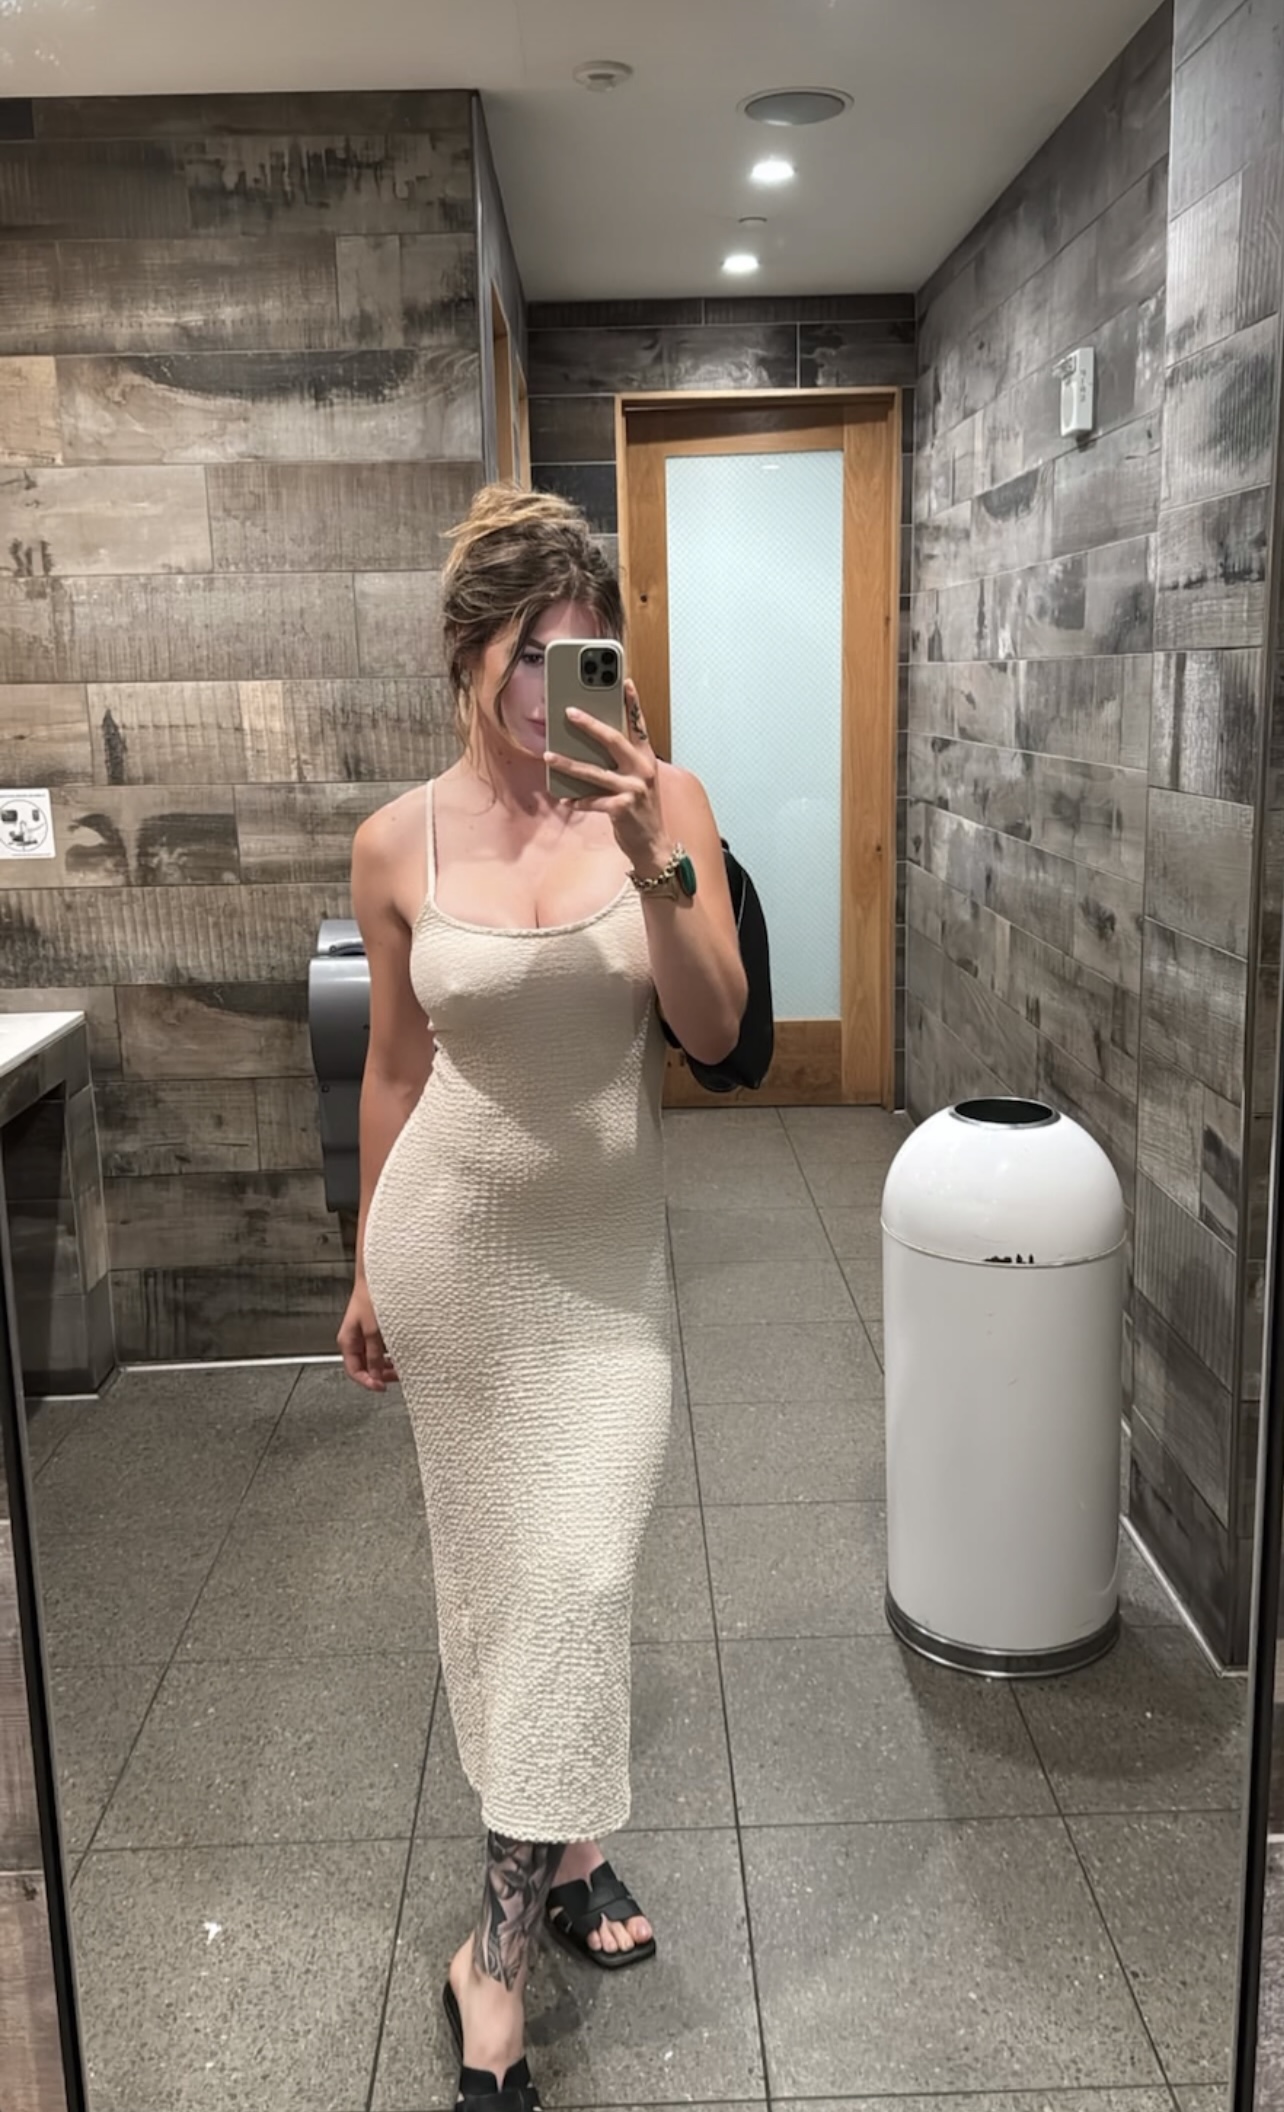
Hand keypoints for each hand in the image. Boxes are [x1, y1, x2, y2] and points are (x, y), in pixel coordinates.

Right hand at [338, 1279, 396, 1390]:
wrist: (377, 1276)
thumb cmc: (370, 1295)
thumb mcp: (373, 1330)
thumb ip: (374, 1354)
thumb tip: (376, 1374)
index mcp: (347, 1341)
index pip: (354, 1370)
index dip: (368, 1381)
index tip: (381, 1387)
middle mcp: (355, 1339)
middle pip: (366, 1365)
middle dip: (380, 1373)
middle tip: (397, 1377)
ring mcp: (366, 1333)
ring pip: (375, 1356)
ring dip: (388, 1363)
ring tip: (403, 1366)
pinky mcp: (376, 1327)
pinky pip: (382, 1346)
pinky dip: (391, 1351)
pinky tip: (403, 1352)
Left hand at [545, 680, 667, 872]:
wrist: (653, 844)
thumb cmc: (641, 809)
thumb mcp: (638, 781)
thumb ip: (621, 763)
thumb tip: (589, 747)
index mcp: (645, 759)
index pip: (640, 725)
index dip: (633, 703)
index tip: (624, 681)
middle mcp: (642, 770)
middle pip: (613, 740)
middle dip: (590, 724)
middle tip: (569, 712)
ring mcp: (633, 789)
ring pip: (594, 771)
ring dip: (568, 763)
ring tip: (549, 756)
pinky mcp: (621, 808)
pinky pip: (592, 801)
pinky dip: (577, 800)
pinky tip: (565, 799)